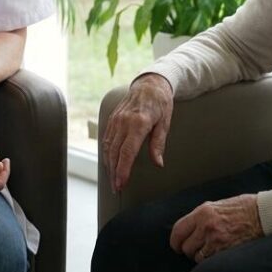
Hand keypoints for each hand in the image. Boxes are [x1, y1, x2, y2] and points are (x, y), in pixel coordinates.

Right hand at [102, 73, 173, 191]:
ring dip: (109, 165)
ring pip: (108, 147)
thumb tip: (158, 163)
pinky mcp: (112, 119)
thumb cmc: (160, 103)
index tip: (121, 183)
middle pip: (115, 152)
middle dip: (114, 172)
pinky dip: (107, 153)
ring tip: (113, 180)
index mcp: (138, 123)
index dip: (122, 170)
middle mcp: (123, 122)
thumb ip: (158, 144)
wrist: (149, 84)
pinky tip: (110, 163)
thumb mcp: (165, 123)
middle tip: (116, 188)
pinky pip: (107, 139)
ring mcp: (116, 120)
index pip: (127, 152)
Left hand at [169, 194, 262, 263]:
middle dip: (188, 249)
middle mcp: (206, 225)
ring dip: (200, 255)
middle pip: (185, 246)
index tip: (177, 245)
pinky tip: (217, 253)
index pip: (178, 230)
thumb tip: (189, 227)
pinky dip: (210, 259)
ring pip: (196, 256)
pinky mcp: (225, 250)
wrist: (262, 214)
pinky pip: (209, 261)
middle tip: (195, 248)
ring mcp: (215, 239)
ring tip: (209, 250)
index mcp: (203, 212)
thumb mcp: (217, 205)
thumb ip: (202, 216)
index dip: (175, 240)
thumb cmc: (243, 208)